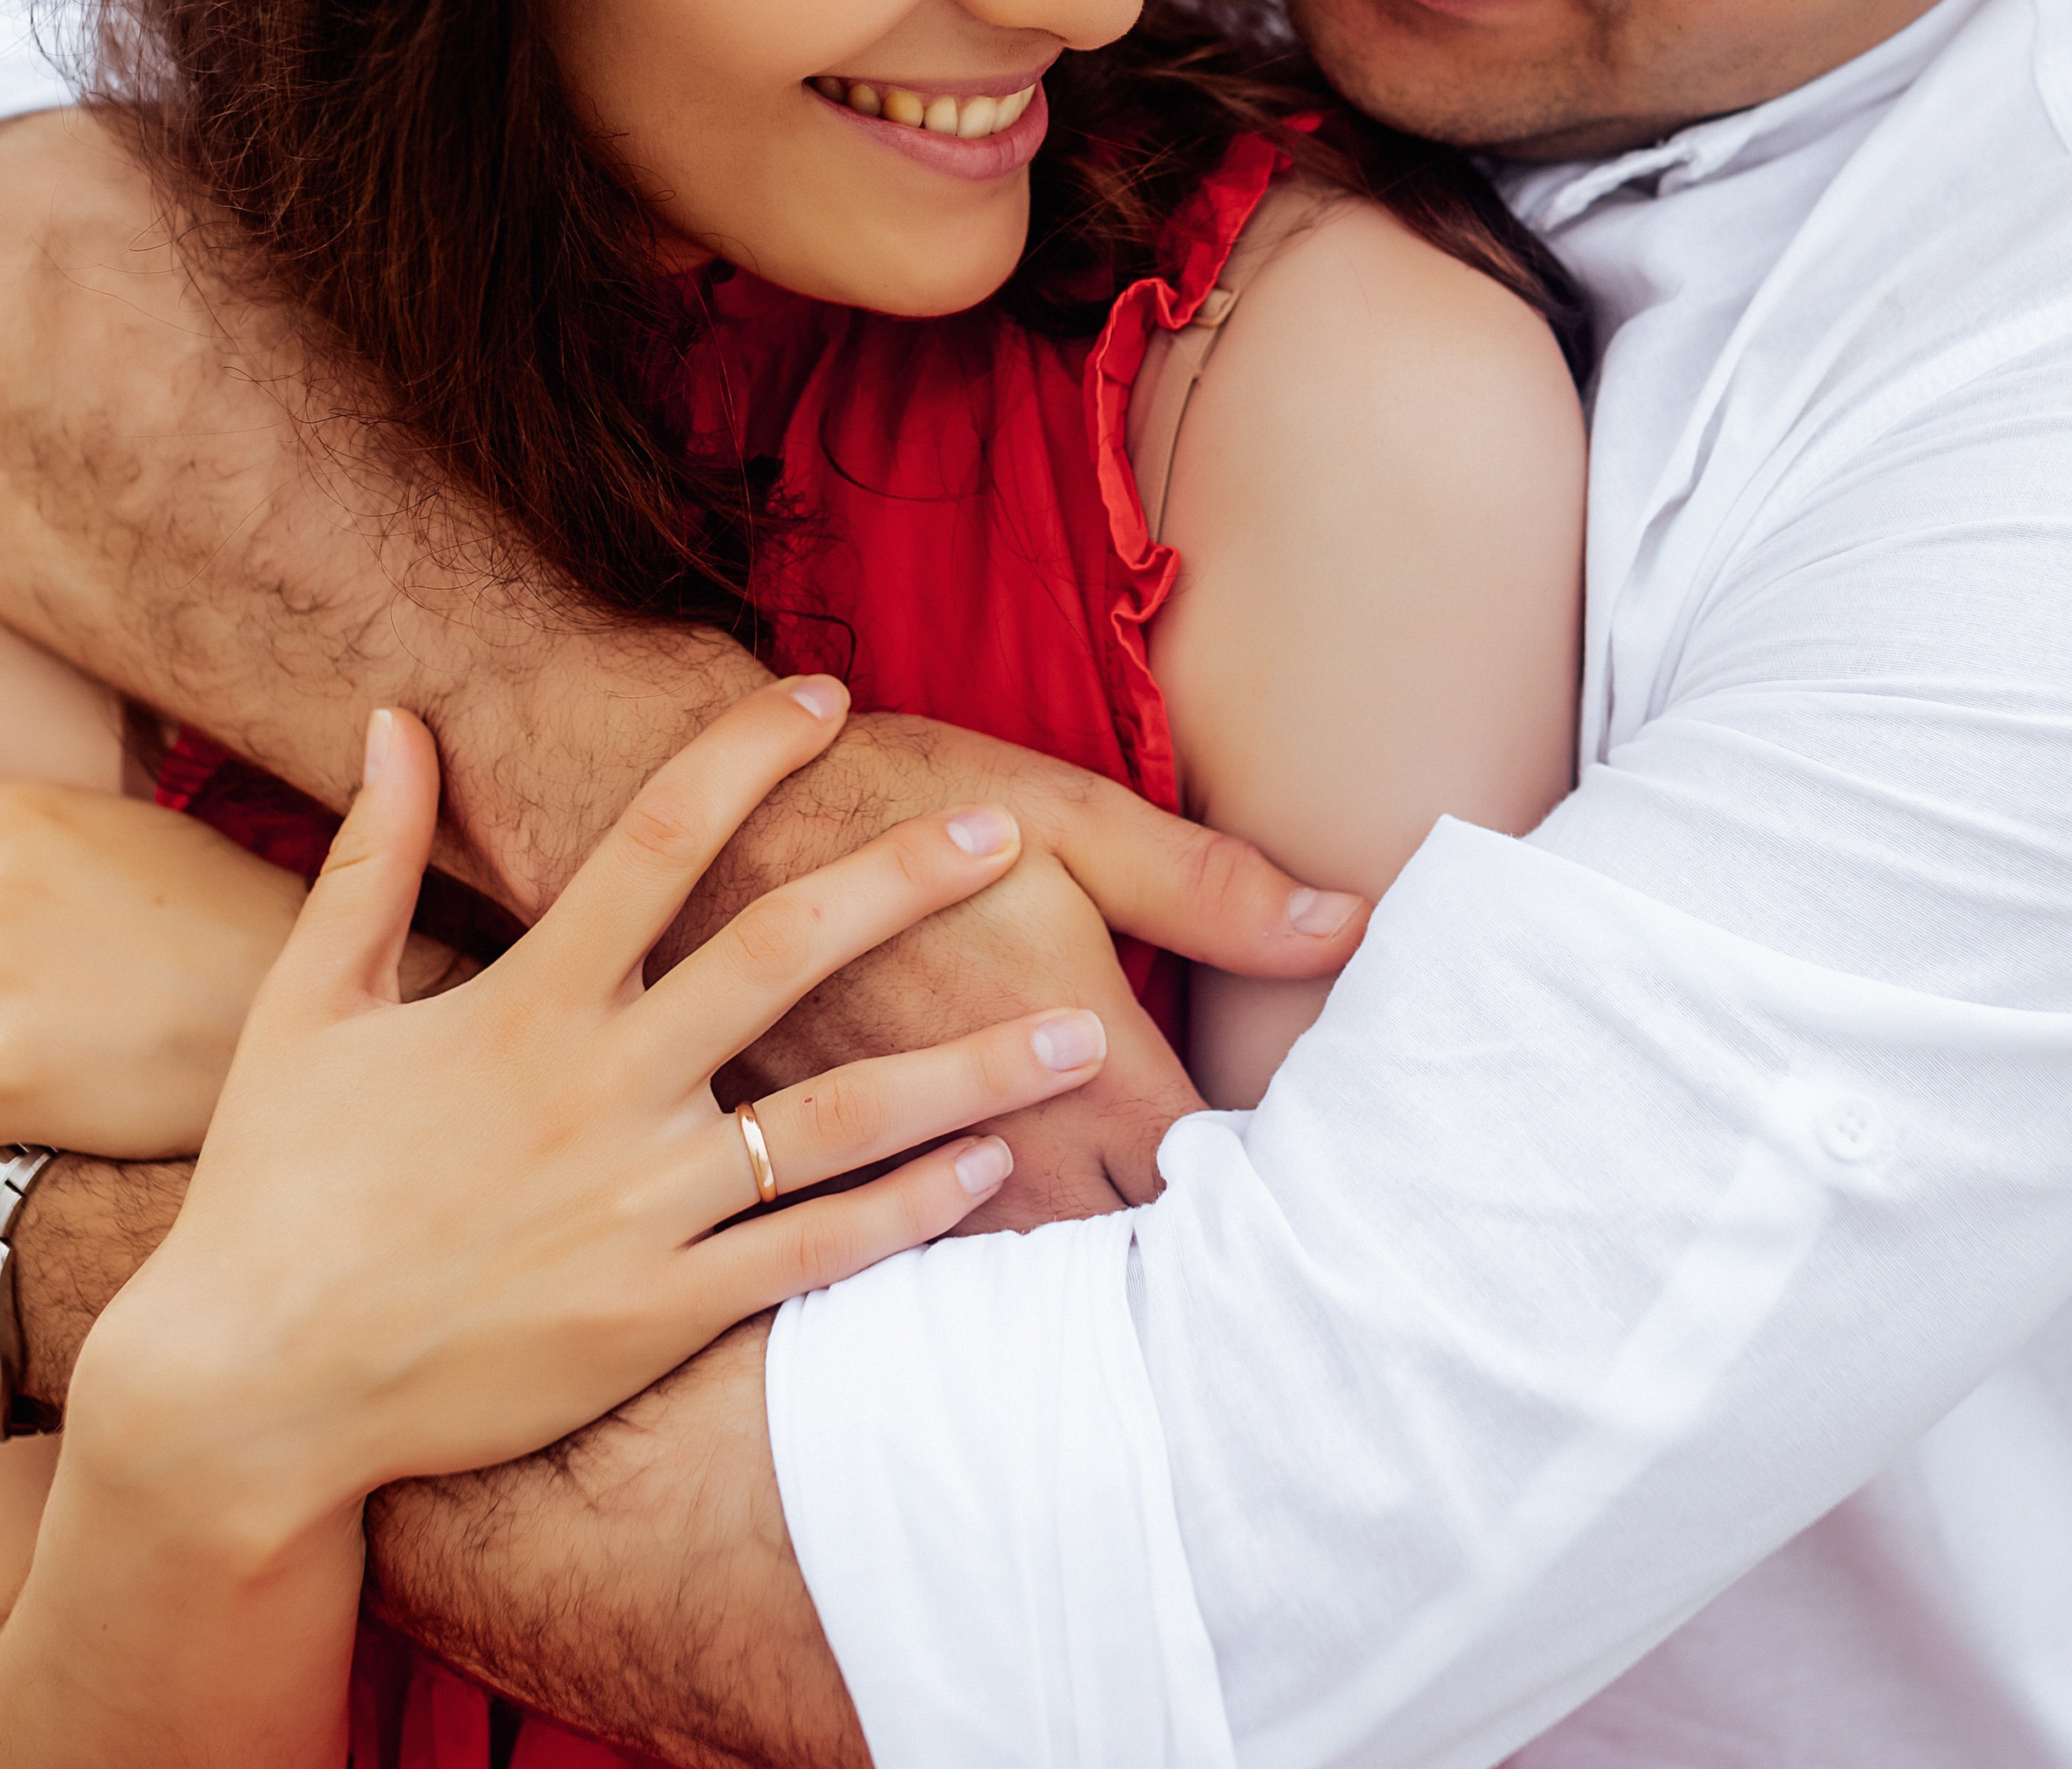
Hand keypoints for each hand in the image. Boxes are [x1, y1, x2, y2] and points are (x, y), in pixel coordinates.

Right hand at [66, 679, 1112, 1539]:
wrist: (252, 1389)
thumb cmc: (278, 1183)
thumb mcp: (305, 1004)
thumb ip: (369, 857)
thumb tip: (399, 716)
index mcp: (525, 1003)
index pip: (654, 840)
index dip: (745, 757)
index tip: (828, 696)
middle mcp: (600, 1095)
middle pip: (782, 958)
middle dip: (903, 882)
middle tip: (1004, 829)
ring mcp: (639, 1212)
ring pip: (838, 1124)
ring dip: (970, 1073)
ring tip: (1079, 1035)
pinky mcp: (657, 1318)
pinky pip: (810, 1256)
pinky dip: (908, 1212)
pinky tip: (992, 1169)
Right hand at [671, 711, 1368, 1227]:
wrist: (705, 830)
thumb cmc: (898, 803)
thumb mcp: (1072, 820)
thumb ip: (1212, 891)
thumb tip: (1351, 927)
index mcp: (1091, 1069)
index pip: (1216, 1182)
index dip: (1274, 1193)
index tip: (1318, 1191)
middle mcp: (1016, 1150)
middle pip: (1136, 1250)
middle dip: (1192, 1252)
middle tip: (1257, 1252)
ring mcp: (925, 1182)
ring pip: (1037, 1277)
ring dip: (1090, 1276)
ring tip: (1155, 1282)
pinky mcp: (848, 1188)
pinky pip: (939, 1265)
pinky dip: (985, 1277)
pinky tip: (1017, 1267)